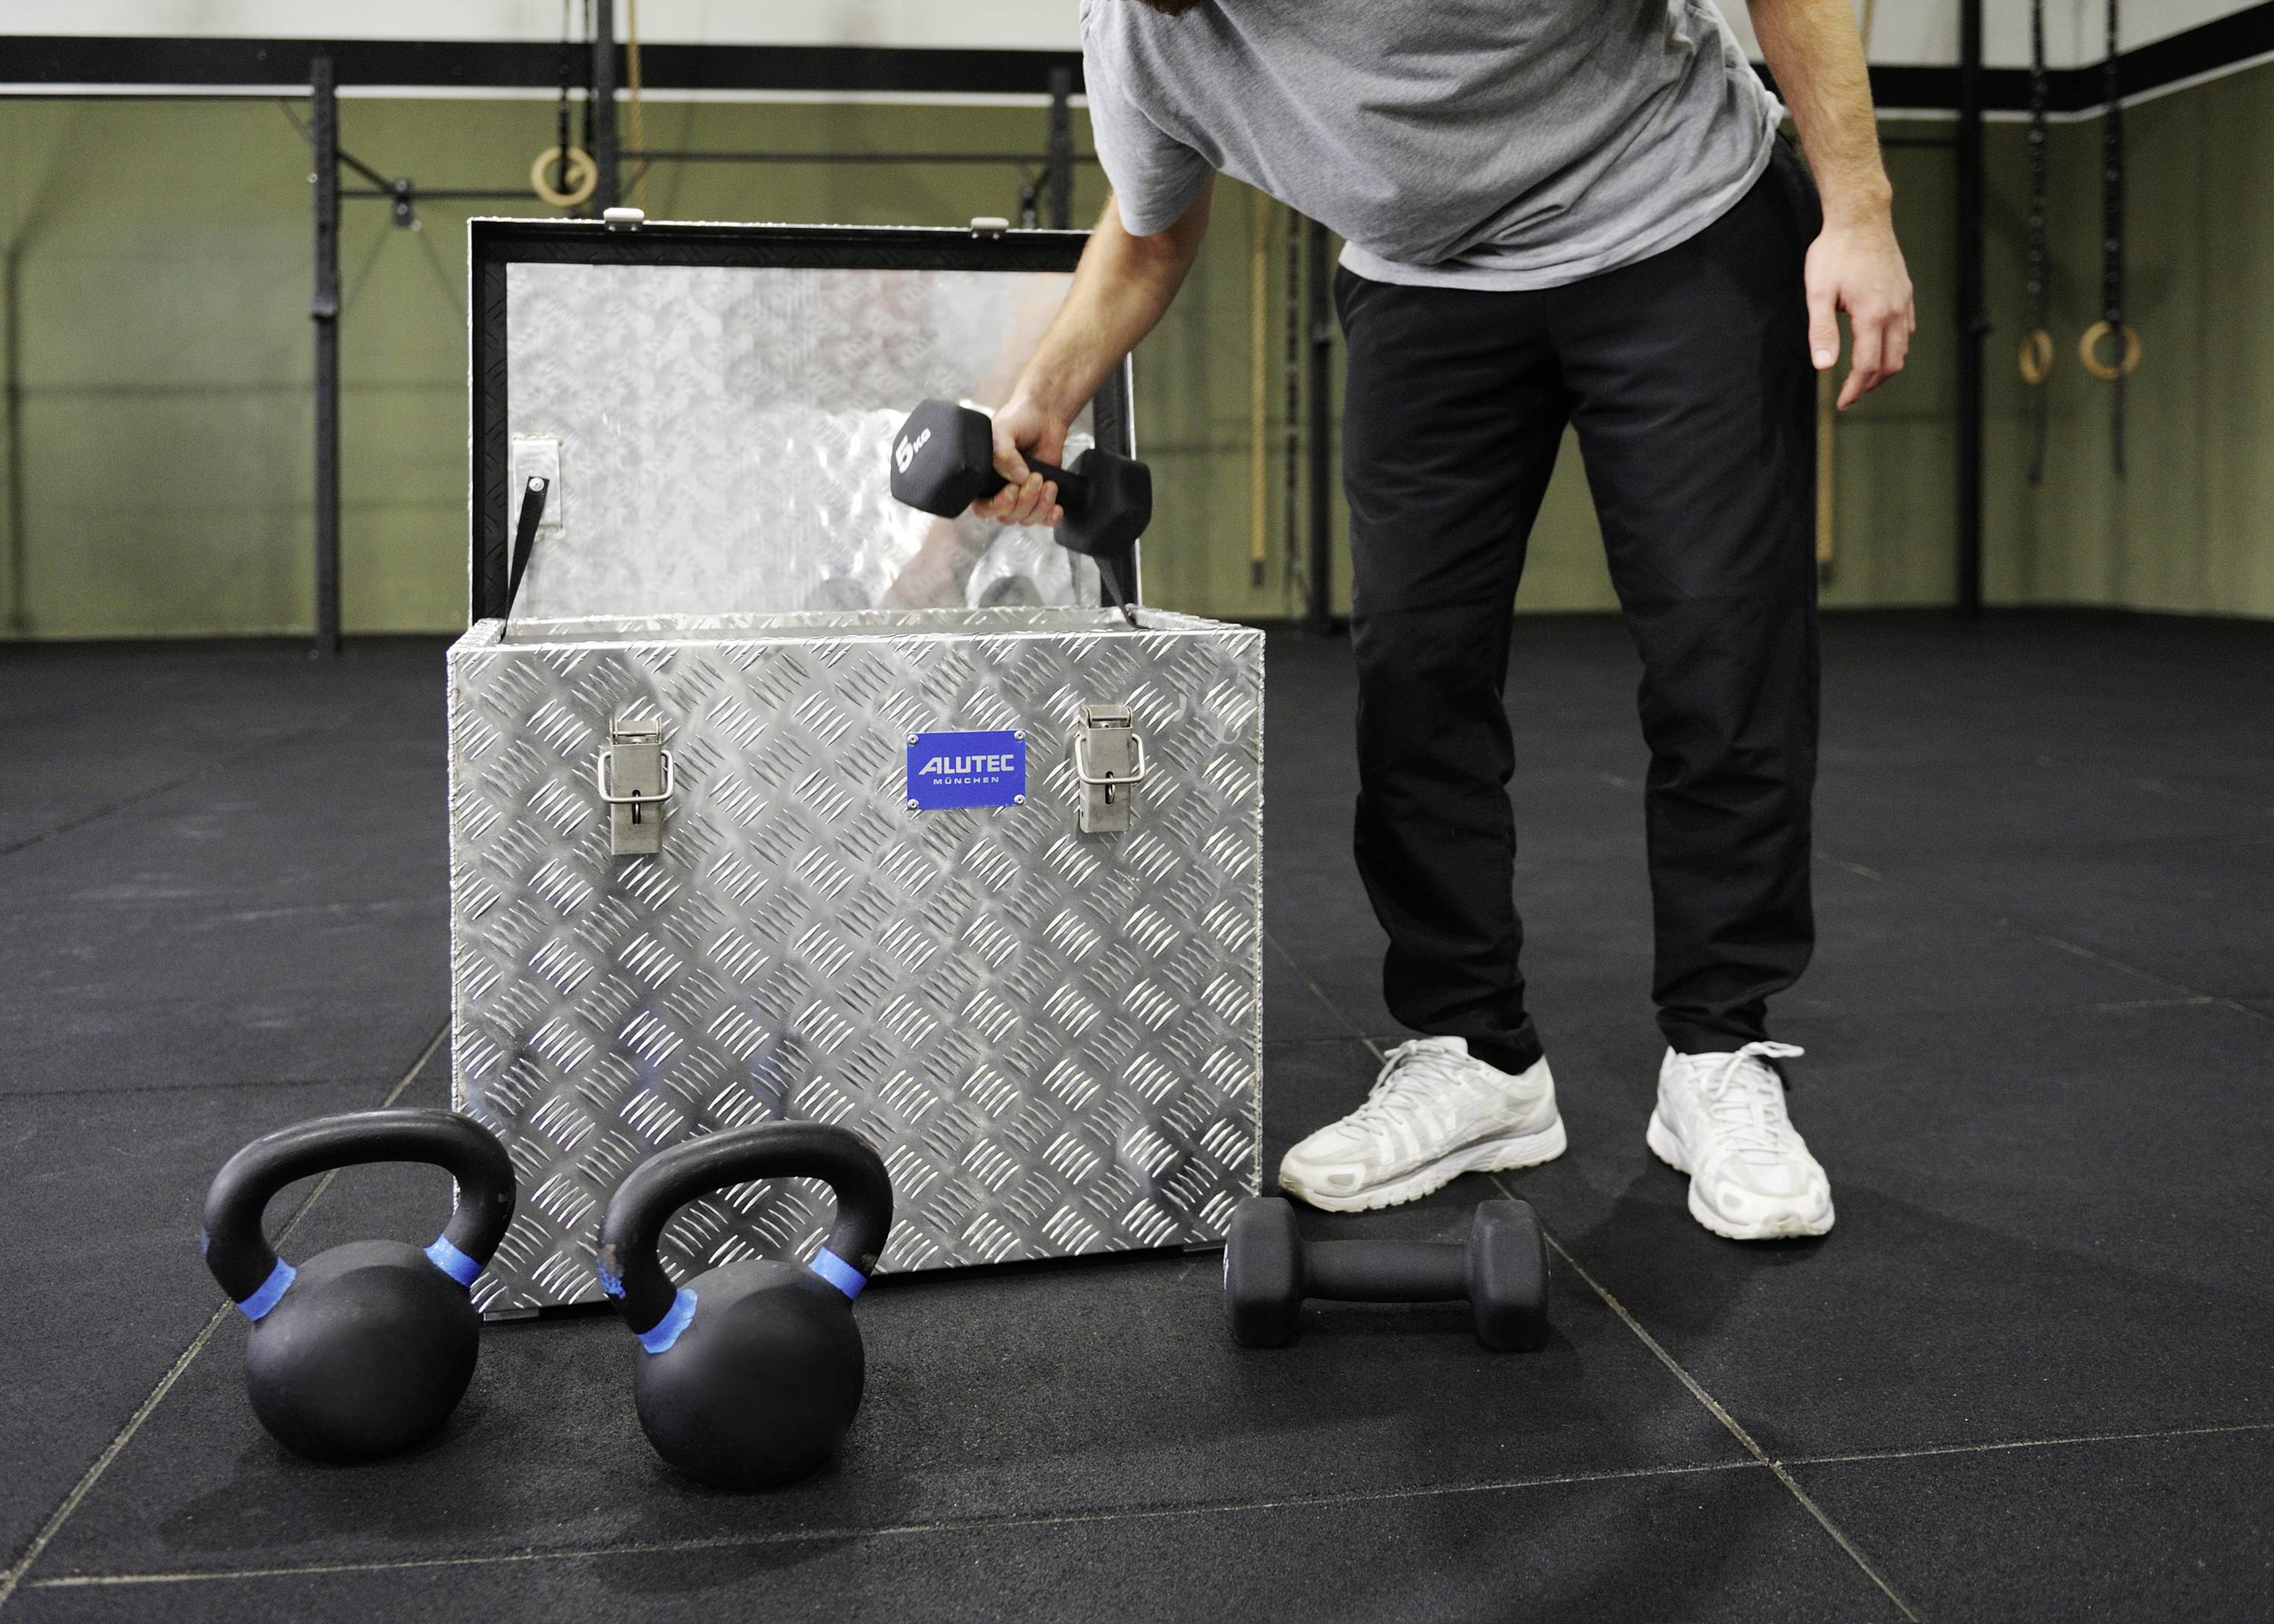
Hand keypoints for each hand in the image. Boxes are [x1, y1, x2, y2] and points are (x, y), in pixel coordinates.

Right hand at [979, 392, 1068, 527]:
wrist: (1043, 416)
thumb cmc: (1017, 420)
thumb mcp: (1003, 431)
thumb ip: (1002, 452)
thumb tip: (1017, 477)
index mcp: (982, 480)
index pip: (983, 508)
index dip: (998, 505)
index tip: (1013, 488)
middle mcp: (999, 492)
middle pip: (1007, 517)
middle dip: (1024, 501)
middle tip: (1036, 477)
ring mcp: (1021, 498)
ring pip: (1026, 519)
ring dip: (1040, 506)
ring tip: (1049, 483)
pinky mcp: (1040, 499)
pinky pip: (1043, 520)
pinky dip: (1051, 517)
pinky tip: (1056, 506)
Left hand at [1805, 210, 1914, 409]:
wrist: (1860, 216)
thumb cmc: (1834, 252)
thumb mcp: (1818, 292)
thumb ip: (1821, 331)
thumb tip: (1824, 367)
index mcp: (1872, 315)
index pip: (1867, 366)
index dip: (1854, 390)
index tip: (1842, 404)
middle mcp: (1894, 311)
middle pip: (1891, 363)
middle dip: (1871, 383)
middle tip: (1852, 394)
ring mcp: (1903, 300)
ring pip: (1903, 347)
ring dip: (1885, 367)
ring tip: (1863, 375)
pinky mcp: (1905, 291)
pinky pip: (1907, 328)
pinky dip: (1895, 345)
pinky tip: (1880, 345)